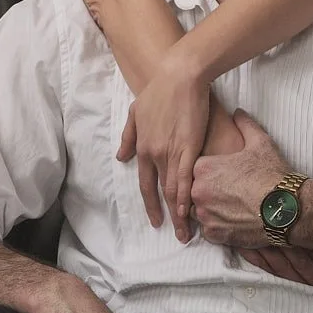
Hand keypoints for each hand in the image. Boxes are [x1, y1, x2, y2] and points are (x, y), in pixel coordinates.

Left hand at [116, 54, 210, 239]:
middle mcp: (154, 154)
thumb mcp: (135, 113)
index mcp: (142, 147)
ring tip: (186, 232)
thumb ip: (128, 137)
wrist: (179, 76)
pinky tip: (191, 212)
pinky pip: (186, 178)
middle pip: (160, 192)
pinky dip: (187, 197)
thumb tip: (121, 157)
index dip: (151, 204)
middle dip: (168, 216)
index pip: (145, 184)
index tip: (156, 221)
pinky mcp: (189, 147)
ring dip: (180, 213)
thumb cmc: (159, 91)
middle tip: (176, 235)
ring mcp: (171, 152)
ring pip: (173, 190)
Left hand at [192, 110, 312, 290]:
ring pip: (200, 212)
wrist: (287, 208)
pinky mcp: (215, 235)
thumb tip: (238, 112)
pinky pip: (210, 230)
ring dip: (211, 210)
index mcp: (203, 168)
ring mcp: (205, 215)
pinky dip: (219, 227)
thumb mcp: (260, 142)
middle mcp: (198, 192)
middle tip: (230, 192)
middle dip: (208, 192)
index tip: (224, 174)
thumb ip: (244, 125)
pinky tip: (235, 220)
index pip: (195, 168)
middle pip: (194, 191)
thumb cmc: (272, 174)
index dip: (210, 171)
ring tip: (233, 207)